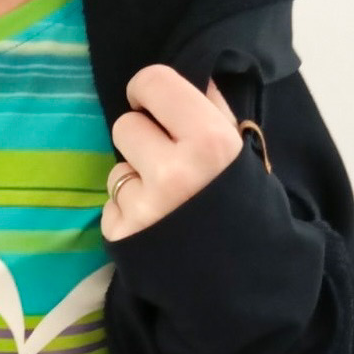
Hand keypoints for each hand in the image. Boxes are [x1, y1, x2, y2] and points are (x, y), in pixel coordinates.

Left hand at [100, 65, 243, 241]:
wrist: (243, 277)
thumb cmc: (243, 207)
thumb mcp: (241, 152)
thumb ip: (212, 110)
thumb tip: (187, 76)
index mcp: (209, 141)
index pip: (152, 82)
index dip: (146, 91)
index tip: (149, 103)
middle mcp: (172, 171)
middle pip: (125, 125)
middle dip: (142, 139)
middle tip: (164, 160)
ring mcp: (143, 206)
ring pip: (116, 169)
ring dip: (134, 180)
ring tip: (166, 203)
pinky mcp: (121, 234)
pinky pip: (110, 205)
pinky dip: (127, 212)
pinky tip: (155, 225)